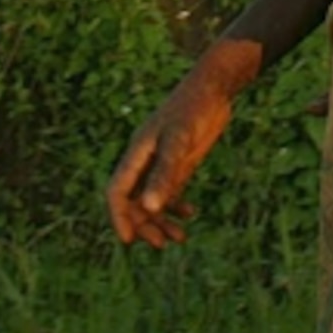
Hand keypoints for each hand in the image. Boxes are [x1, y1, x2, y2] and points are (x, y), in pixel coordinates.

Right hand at [105, 40, 256, 246]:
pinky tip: (190, 214)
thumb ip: (166, 173)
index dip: (119, 216)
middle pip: (134, 201)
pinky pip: (170, 191)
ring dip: (162, 220)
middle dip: (145, 224)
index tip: (128, 240)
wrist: (214, 88)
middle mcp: (146, 160)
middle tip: (161, 245)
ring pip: (153, 199)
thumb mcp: (180, 141)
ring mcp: (162, 162)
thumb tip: (150, 207)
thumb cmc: (193, 109)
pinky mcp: (179, 161)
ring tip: (179, 238)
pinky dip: (177, 206)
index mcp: (137, 153)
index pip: (118, 191)